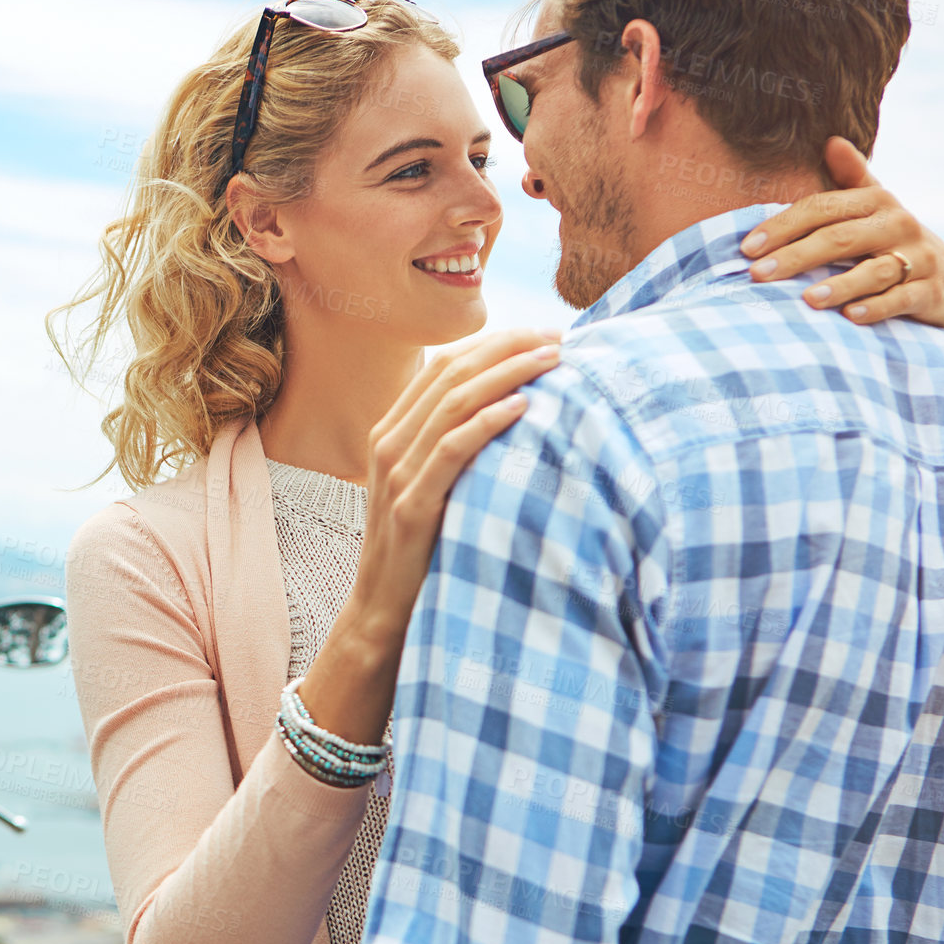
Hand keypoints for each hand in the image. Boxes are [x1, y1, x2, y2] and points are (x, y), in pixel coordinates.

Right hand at [350, 329, 561, 644]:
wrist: (383, 609)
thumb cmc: (421, 547)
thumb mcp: (433, 486)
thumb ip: (453, 448)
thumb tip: (510, 412)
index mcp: (393, 430)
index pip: (446, 365)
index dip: (495, 343)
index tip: (543, 334)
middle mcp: (389, 442)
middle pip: (452, 373)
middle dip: (508, 348)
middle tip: (559, 338)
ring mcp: (397, 472)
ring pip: (453, 402)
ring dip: (507, 374)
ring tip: (552, 361)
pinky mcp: (411, 504)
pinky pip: (451, 450)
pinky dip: (487, 422)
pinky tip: (522, 407)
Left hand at [740, 137, 943, 373]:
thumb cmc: (893, 241)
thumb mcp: (876, 207)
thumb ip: (852, 177)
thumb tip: (830, 140)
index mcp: (876, 201)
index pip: (821, 208)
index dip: (783, 226)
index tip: (747, 248)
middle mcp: (898, 224)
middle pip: (841, 238)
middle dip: (797, 256)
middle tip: (758, 275)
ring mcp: (917, 259)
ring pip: (874, 271)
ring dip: (839, 286)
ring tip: (806, 300)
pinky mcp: (931, 291)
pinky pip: (902, 299)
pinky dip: (877, 308)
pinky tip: (850, 317)